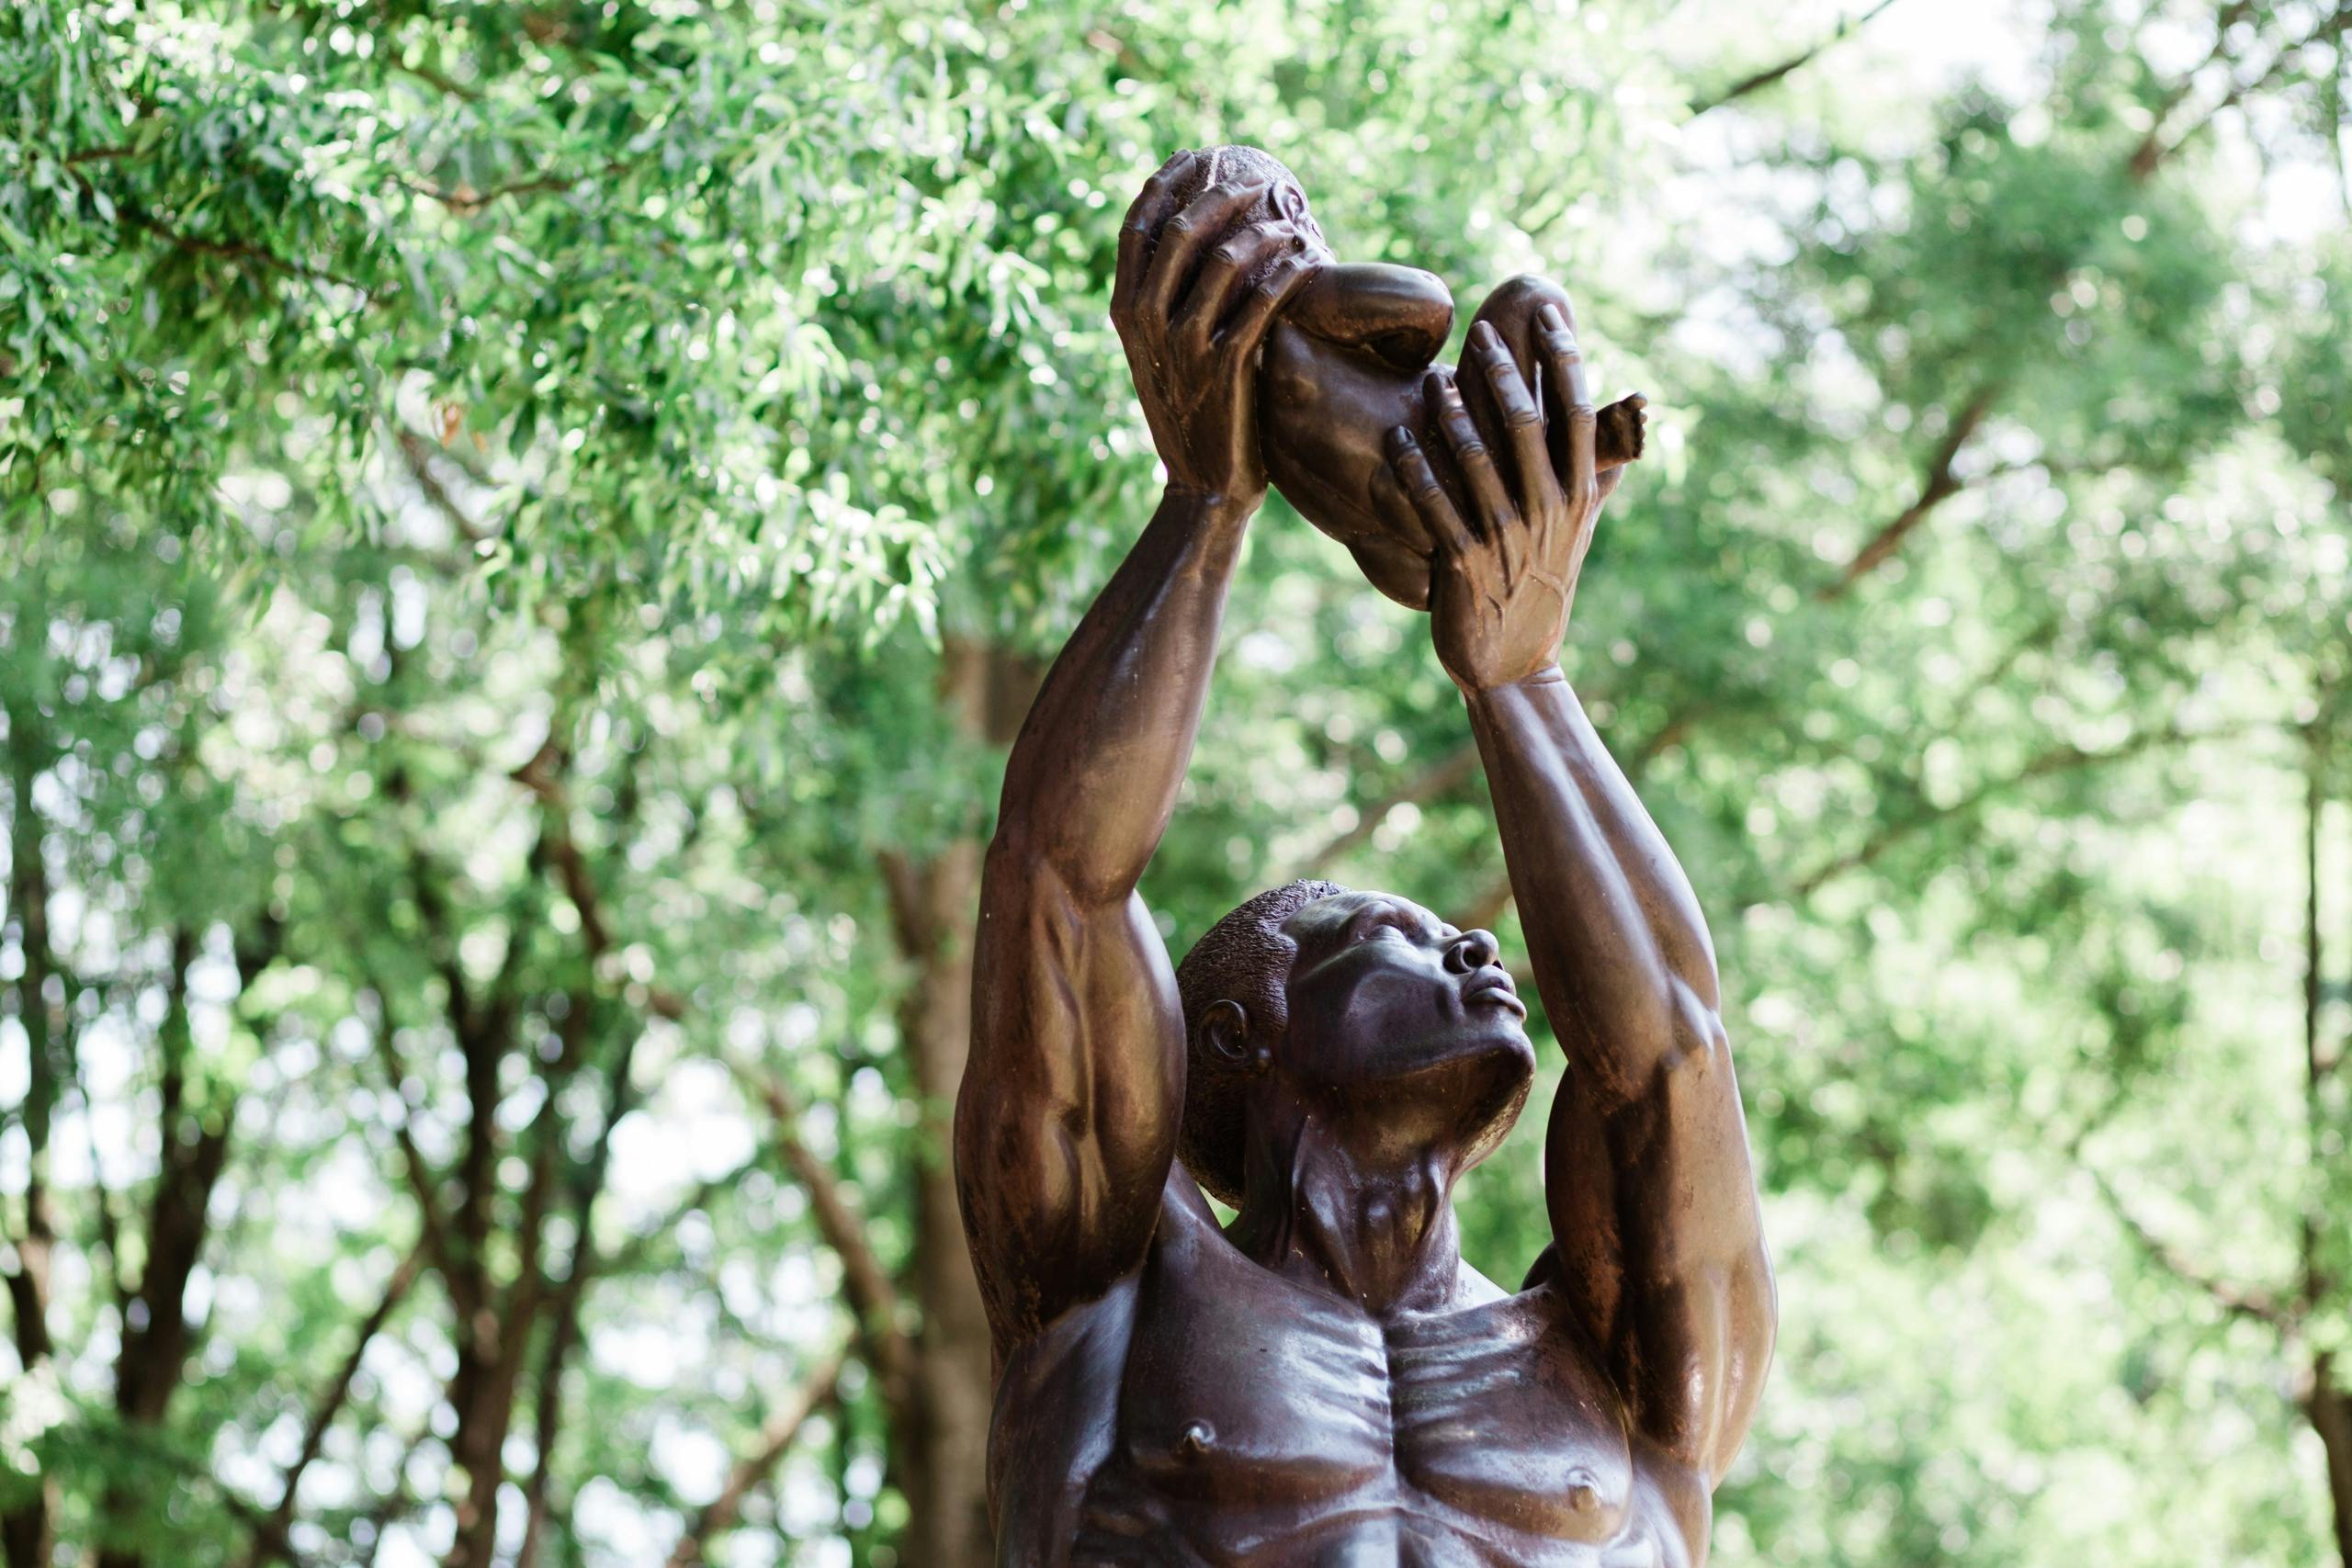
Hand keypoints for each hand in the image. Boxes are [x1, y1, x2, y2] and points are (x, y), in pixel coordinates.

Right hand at [1112, 151, 1320, 508]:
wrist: (1203, 483)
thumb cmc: (1192, 411)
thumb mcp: (1160, 353)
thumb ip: (1167, 300)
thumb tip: (1193, 236)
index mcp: (1124, 311)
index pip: (1136, 226)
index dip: (1166, 181)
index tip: (1196, 154)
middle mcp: (1146, 321)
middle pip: (1182, 229)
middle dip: (1223, 192)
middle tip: (1259, 176)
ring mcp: (1184, 344)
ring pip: (1226, 259)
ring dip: (1266, 229)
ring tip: (1294, 218)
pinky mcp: (1227, 366)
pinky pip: (1263, 301)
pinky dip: (1290, 271)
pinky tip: (1309, 258)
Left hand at [1386, 305, 1608, 690]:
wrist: (1514, 659)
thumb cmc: (1544, 585)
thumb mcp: (1578, 531)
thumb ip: (1596, 476)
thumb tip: (1631, 424)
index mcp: (1577, 495)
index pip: (1577, 415)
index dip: (1564, 363)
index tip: (1552, 316)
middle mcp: (1548, 511)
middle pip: (1529, 426)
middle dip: (1504, 374)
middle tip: (1481, 331)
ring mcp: (1506, 537)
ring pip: (1479, 461)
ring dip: (1453, 416)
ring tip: (1432, 380)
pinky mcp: (1464, 563)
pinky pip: (1435, 505)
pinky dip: (1414, 469)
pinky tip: (1397, 437)